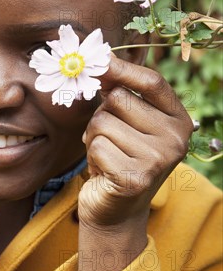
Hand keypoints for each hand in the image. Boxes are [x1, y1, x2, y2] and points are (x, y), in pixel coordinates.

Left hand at [78, 55, 193, 230]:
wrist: (115, 211)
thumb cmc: (119, 159)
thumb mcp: (128, 124)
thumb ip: (121, 93)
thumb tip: (103, 58)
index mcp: (178, 120)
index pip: (153, 82)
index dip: (123, 68)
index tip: (100, 61)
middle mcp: (175, 139)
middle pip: (118, 99)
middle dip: (101, 116)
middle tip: (108, 139)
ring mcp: (158, 159)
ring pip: (102, 122)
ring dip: (94, 139)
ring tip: (107, 157)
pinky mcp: (136, 177)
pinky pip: (96, 145)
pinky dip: (92, 157)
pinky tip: (103, 172)